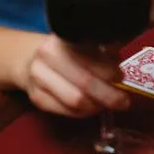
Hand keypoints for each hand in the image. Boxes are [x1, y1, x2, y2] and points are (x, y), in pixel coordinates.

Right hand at [15, 35, 129, 117]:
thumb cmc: (67, 50)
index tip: (121, 77)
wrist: (29, 58)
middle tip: (124, 101)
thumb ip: (105, 50)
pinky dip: (85, 112)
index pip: (89, 59)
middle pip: (84, 83)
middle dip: (108, 95)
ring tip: (109, 103)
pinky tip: (93, 107)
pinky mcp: (37, 98)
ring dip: (97, 105)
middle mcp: (45, 58)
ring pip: (75, 101)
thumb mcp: (85, 42)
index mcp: (60, 40)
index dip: (109, 71)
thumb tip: (120, 60)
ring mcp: (38, 80)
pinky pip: (66, 112)